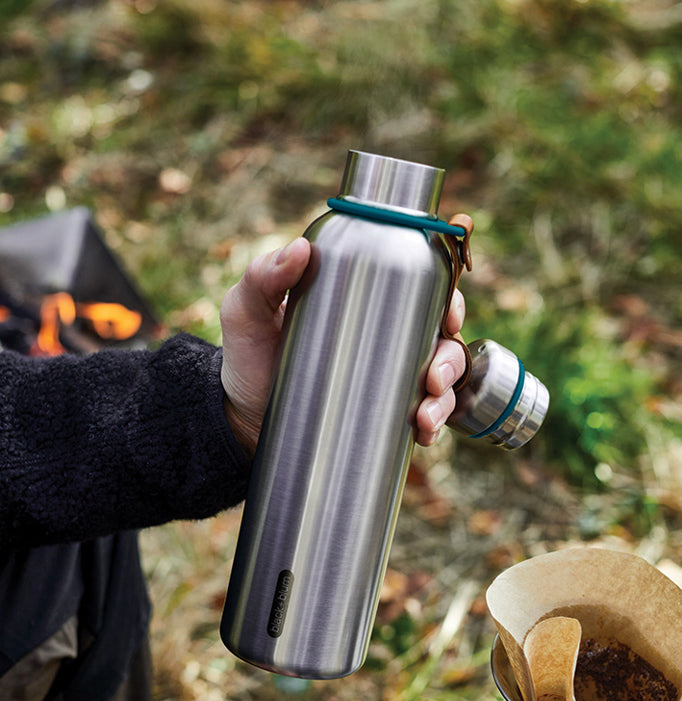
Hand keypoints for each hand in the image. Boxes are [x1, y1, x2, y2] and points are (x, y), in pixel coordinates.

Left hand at [220, 239, 466, 454]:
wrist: (241, 419)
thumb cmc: (248, 356)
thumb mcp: (247, 311)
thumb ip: (262, 278)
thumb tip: (300, 249)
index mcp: (365, 301)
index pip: (422, 289)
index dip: (449, 298)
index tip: (449, 315)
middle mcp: (386, 339)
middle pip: (442, 339)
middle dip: (450, 358)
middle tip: (432, 376)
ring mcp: (388, 380)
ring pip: (440, 382)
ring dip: (445, 397)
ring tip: (425, 412)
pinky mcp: (383, 417)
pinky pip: (424, 419)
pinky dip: (433, 426)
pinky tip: (423, 433)